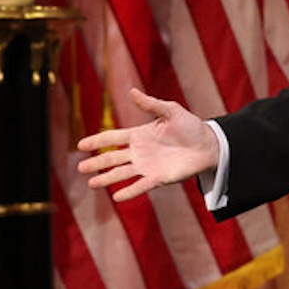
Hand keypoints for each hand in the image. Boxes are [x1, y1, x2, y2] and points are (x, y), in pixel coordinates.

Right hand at [76, 87, 220, 201]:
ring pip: (122, 173)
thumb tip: (131, 91)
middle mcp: (139, 152)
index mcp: (139, 135)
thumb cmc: (190, 126)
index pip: (113, 138)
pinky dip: (129, 191)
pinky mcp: (158, 178)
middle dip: (96, 162)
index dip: (97, 140)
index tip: (81, 144)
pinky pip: (140, 186)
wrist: (208, 145)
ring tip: (91, 184)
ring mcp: (147, 166)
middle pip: (112, 158)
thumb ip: (151, 104)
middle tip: (80, 167)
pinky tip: (116, 196)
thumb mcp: (171, 111)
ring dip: (107, 178)